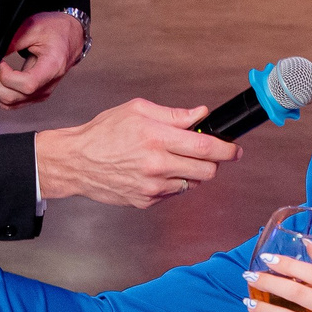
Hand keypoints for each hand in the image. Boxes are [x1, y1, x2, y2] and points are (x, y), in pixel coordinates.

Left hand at [0, 13, 83, 107]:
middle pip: (13, 98)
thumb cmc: (55, 30)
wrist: (70, 37)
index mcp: (52, 67)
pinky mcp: (34, 96)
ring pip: (9, 104)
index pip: (27, 84)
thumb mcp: (33, 26)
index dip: (6, 76)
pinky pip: (12, 103)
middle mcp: (47, 86)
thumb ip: (12, 40)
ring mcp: (41, 94)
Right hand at [33, 100, 239, 207]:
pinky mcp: (146, 201)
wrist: (76, 162)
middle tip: (208, 154)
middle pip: (207, 171)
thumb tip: (200, 114)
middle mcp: (157, 165)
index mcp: (157, 138)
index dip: (227, 149)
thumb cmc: (104, 133)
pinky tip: (157, 171)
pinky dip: (173, 182)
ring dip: (192, 172)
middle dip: (214, 162)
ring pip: (192, 183)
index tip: (235, 149)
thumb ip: (173, 114)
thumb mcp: (137, 110)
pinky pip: (173, 193)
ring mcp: (152, 187)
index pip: (205, 147)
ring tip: (175, 160)